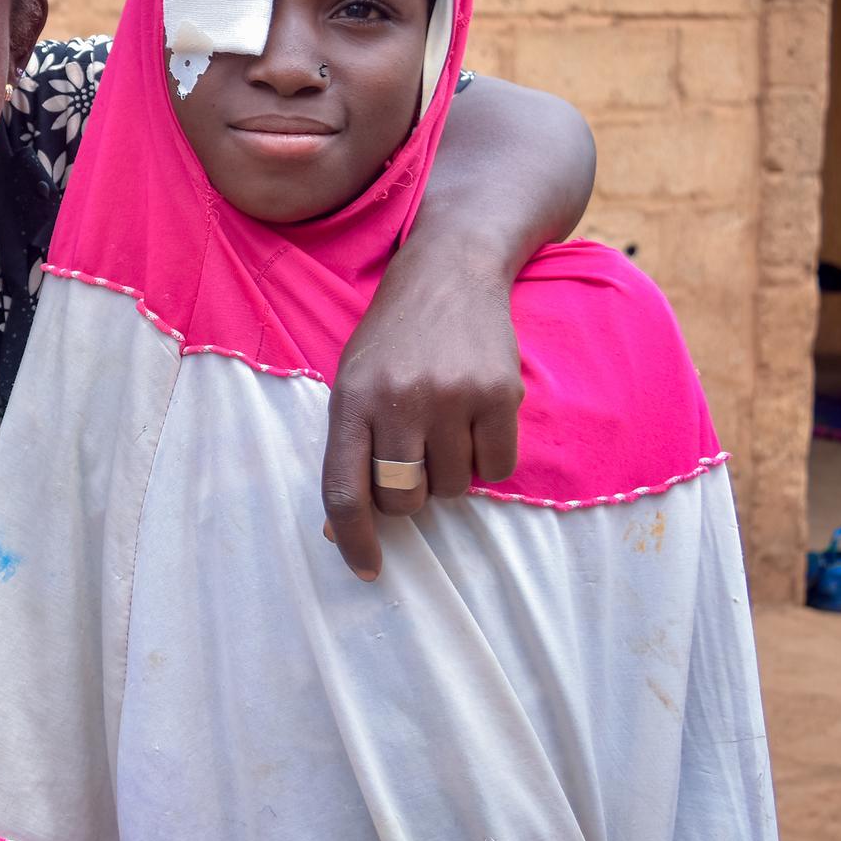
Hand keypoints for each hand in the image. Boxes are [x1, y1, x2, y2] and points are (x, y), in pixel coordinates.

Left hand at [320, 241, 522, 579]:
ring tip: (443, 427)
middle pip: (402, 498)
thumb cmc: (393, 338)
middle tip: (412, 463)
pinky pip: (498, 468)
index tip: (365, 569)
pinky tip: (475, 421)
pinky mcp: (500, 394)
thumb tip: (340, 529)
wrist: (449, 272)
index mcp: (351, 399)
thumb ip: (349, 447)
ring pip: (453, 488)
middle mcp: (399, 400)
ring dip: (449, 474)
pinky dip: (488, 460)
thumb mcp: (353, 380)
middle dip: (407, 497)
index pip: (344, 490)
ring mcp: (452, 397)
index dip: (353, 539)